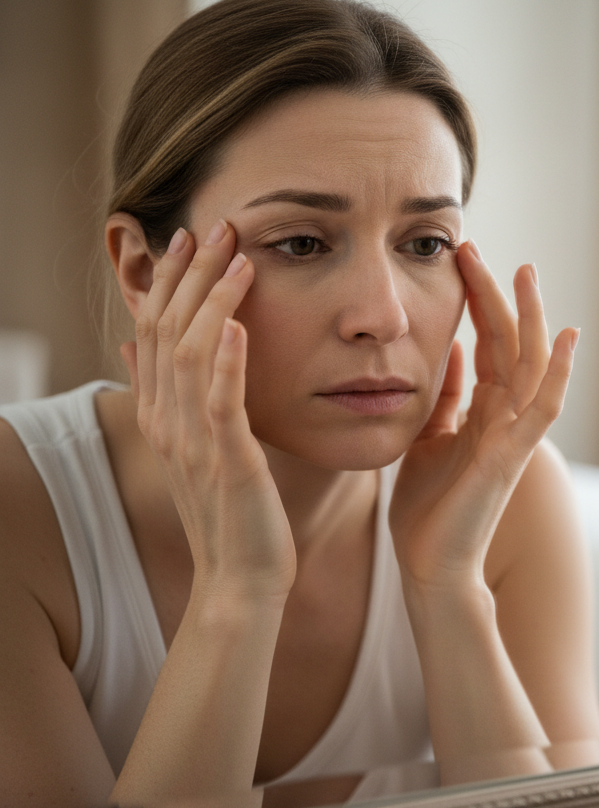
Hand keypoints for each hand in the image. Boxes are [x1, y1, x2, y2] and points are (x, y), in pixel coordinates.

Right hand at [120, 220, 294, 603]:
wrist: (241, 582)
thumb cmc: (233, 516)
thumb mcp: (199, 451)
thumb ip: (178, 401)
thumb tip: (147, 352)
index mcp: (163, 418)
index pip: (155, 334)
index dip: (170, 283)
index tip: (190, 239)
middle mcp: (168, 424)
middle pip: (167, 331)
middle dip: (189, 276)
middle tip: (213, 226)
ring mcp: (194, 442)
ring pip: (190, 354)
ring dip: (212, 300)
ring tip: (235, 256)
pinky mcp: (226, 461)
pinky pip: (219, 402)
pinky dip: (225, 360)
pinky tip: (236, 323)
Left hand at [388, 241, 576, 595]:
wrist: (431, 567)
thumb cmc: (428, 512)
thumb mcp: (427, 438)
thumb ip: (443, 399)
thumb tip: (448, 352)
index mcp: (484, 413)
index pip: (488, 345)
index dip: (477, 302)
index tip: (461, 260)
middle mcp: (506, 418)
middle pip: (510, 343)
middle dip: (496, 295)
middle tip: (477, 249)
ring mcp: (515, 436)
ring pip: (533, 365)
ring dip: (531, 317)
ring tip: (526, 272)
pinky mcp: (515, 457)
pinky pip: (545, 408)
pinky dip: (560, 372)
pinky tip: (569, 336)